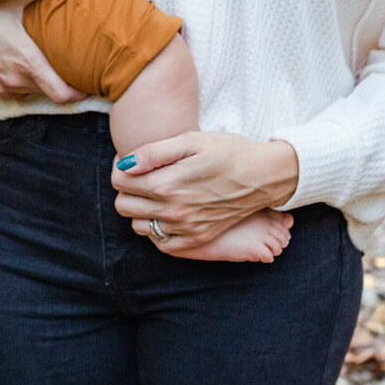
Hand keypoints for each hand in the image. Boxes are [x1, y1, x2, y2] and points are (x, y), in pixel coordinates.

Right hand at [0, 0, 83, 103]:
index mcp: (26, 61)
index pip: (62, 93)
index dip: (78, 92)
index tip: (87, 83)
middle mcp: (13, 79)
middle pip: (47, 93)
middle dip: (59, 82)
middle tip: (69, 68)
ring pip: (28, 92)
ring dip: (36, 82)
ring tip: (43, 64)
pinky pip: (8, 89)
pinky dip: (17, 81)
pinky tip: (16, 63)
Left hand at [111, 131, 297, 247]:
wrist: (263, 175)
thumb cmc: (228, 151)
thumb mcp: (191, 140)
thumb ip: (153, 153)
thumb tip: (125, 164)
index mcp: (168, 183)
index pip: (120, 181)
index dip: (121, 167)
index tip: (131, 160)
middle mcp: (173, 211)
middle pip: (124, 206)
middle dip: (126, 188)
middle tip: (139, 175)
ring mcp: (185, 228)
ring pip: (138, 226)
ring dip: (139, 209)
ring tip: (153, 192)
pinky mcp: (197, 239)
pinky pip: (161, 244)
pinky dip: (156, 230)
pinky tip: (164, 213)